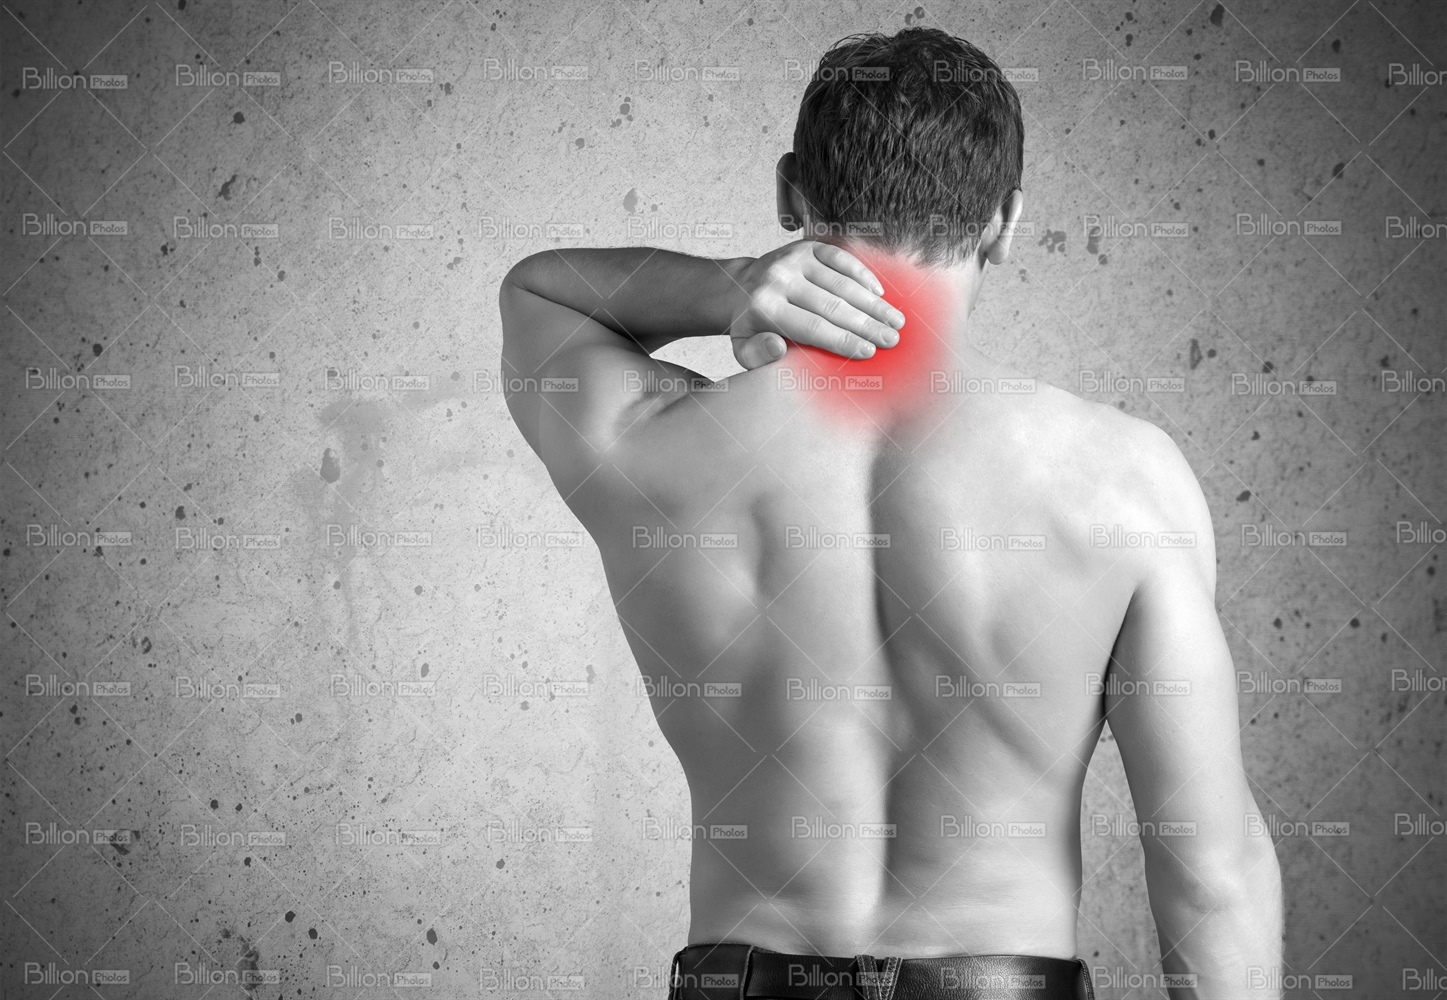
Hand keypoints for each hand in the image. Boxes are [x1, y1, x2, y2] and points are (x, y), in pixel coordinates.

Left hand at [725, 241, 905, 369]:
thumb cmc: (748, 326)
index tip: (869, 351)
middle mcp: (779, 279)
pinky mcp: (805, 247)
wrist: (737, 286)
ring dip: (872, 302)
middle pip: (832, 305)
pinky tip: (880, 293)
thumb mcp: (741, 348)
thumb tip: (778, 348)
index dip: (843, 340)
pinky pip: (840, 258)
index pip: (812, 327)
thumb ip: (757, 355)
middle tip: (892, 339)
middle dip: (866, 324)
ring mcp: (793, 259)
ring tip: (895, 320)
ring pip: (841, 283)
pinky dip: (862, 275)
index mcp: (765, 308)